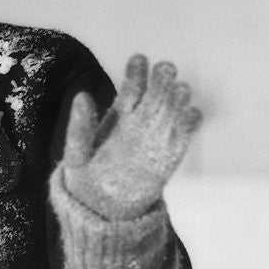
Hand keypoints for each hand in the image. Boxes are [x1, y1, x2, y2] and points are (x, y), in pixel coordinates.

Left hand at [62, 55, 201, 219]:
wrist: (101, 210)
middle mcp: (142, 121)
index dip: (136, 72)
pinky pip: (182, 137)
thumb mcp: (76, 153)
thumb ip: (80, 127)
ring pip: (172, 111)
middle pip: (156, 94)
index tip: (139, 58)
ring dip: (177, 99)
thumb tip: (80, 96)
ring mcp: (156, 138)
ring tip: (180, 88)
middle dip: (162, 80)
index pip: (131, 87)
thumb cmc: (85, 178)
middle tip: (166, 68)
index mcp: (120, 114)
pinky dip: (189, 124)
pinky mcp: (168, 157)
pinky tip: (192, 113)